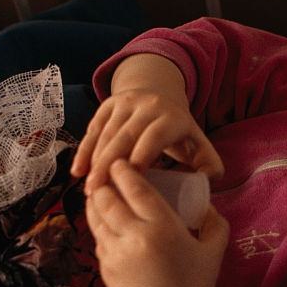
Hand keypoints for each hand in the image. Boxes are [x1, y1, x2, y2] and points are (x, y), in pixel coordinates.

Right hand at [72, 86, 223, 194]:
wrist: (160, 94)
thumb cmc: (178, 132)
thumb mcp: (198, 143)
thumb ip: (209, 163)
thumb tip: (208, 181)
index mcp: (172, 117)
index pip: (153, 137)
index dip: (141, 157)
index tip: (130, 184)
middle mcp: (148, 106)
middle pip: (124, 136)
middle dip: (109, 165)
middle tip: (98, 193)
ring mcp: (126, 102)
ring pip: (106, 133)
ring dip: (94, 161)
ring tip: (89, 190)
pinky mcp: (108, 104)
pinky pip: (94, 128)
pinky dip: (84, 150)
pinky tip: (77, 171)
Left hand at [85, 159, 228, 286]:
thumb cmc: (196, 286)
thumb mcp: (214, 250)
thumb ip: (214, 221)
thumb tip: (205, 201)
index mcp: (163, 228)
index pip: (134, 188)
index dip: (122, 170)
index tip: (120, 162)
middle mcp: (135, 237)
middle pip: (107, 198)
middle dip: (103, 182)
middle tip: (107, 174)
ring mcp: (116, 254)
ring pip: (95, 217)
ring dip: (95, 202)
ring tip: (100, 193)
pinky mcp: (104, 269)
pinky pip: (97, 239)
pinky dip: (99, 226)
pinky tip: (105, 222)